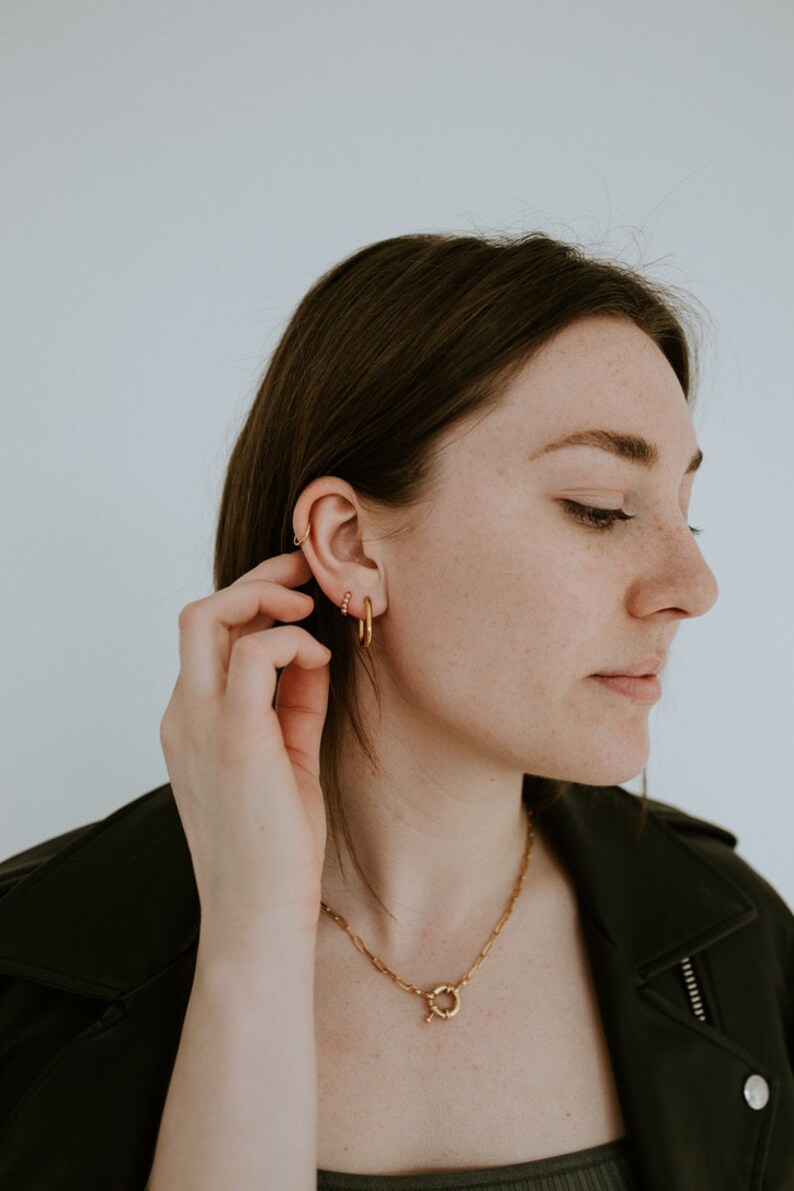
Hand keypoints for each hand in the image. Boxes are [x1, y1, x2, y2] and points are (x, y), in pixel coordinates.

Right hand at [159, 550, 331, 948]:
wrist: (260, 915)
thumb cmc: (277, 846)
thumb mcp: (288, 756)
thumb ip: (294, 701)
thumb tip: (313, 649)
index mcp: (191, 718)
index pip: (210, 634)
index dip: (257, 599)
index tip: (304, 589)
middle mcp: (184, 713)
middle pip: (201, 610)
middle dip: (259, 577)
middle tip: (309, 572)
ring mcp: (199, 723)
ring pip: (210, 615)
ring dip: (267, 595)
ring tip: (311, 605)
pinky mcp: (232, 737)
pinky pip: (252, 655)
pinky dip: (290, 641)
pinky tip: (320, 660)